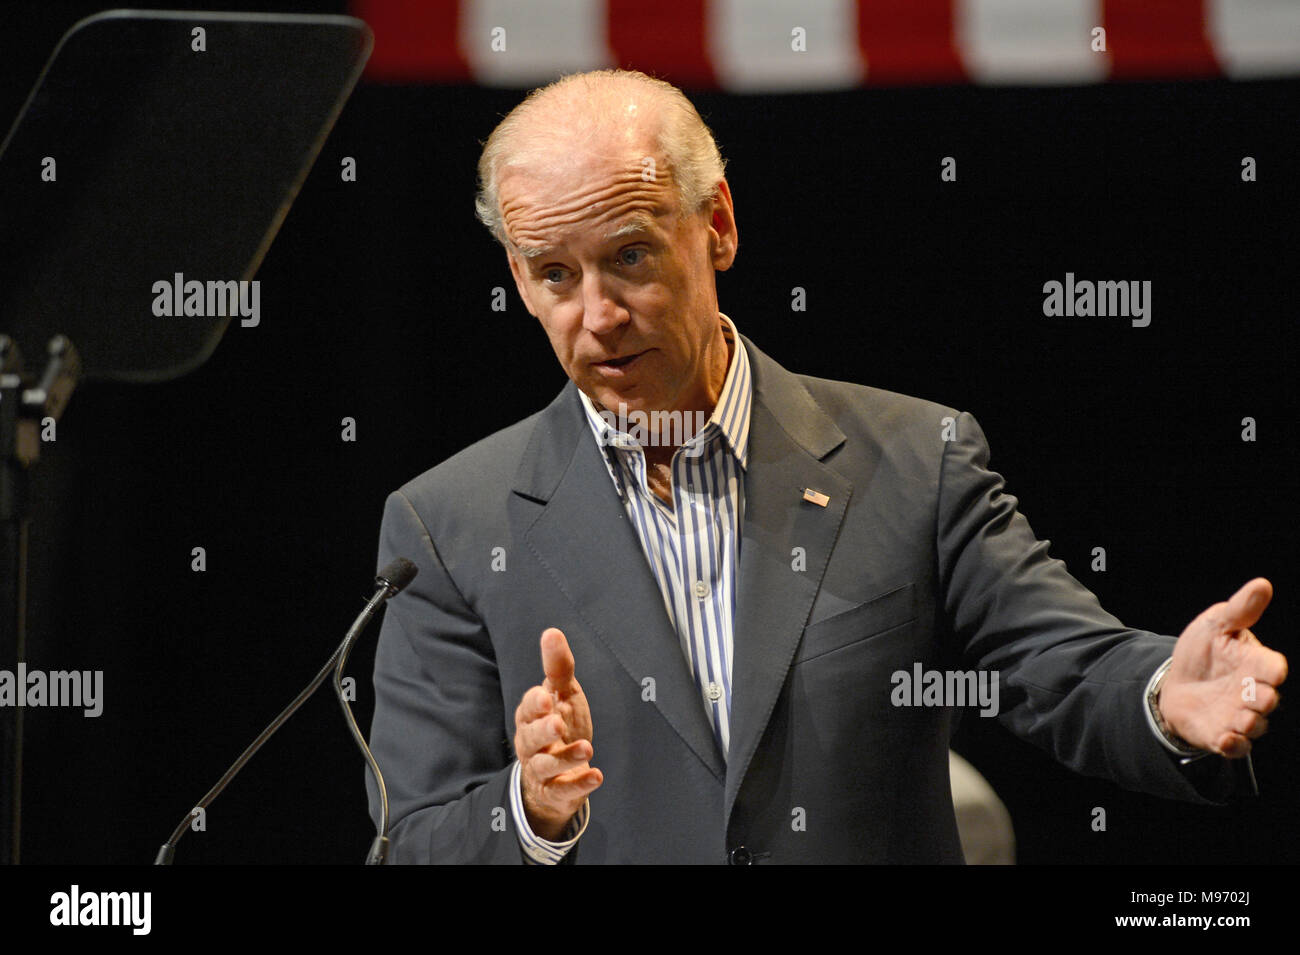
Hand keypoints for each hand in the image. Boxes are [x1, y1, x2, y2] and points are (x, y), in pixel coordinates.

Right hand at [513, 627, 602, 839]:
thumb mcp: (563, 694)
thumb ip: (558, 667)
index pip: (528, 708)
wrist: (559, 772)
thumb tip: (552, 632)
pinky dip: (579, 785)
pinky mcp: (556, 791)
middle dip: (543, 731)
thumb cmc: (560, 725)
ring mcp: (542, 770)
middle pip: (530, 738)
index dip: (535, 704)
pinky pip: (563, 791)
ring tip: (587, 748)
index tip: (547, 697)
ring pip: (545, 766)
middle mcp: (531, 744)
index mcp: (531, 717)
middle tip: (558, 723)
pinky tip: (597, 776)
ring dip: (565, 758)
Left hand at [1160, 578, 1287, 757]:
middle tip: (1251, 695)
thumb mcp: (1215, 625)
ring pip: (1255, 725)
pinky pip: (1236, 747)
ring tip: (1238, 718)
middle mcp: (1253, 692)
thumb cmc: (1202, 652)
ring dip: (1248, 723)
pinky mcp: (1223, 735)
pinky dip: (1233, 745)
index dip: (1273, 670)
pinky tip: (1224, 739)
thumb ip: (1239, 610)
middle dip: (1262, 699)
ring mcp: (1240, 716)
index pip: (1274, 668)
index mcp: (1256, 664)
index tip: (1272, 670)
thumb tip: (1263, 584)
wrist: (1174, 682)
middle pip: (1269, 699)